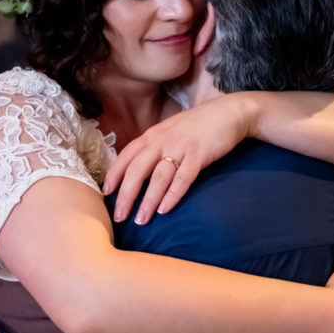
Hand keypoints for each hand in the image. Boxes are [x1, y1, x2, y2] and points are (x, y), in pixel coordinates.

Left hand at [103, 94, 256, 223]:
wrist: (228, 112)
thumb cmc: (197, 126)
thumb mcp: (169, 132)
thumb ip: (154, 147)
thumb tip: (137, 170)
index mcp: (152, 135)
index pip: (125, 156)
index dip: (114, 175)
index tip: (105, 194)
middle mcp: (161, 140)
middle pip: (137, 170)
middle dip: (125, 195)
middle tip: (119, 216)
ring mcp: (180, 146)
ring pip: (158, 177)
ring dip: (148, 201)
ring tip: (141, 220)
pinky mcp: (199, 154)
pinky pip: (182, 178)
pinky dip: (172, 195)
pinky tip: (164, 210)